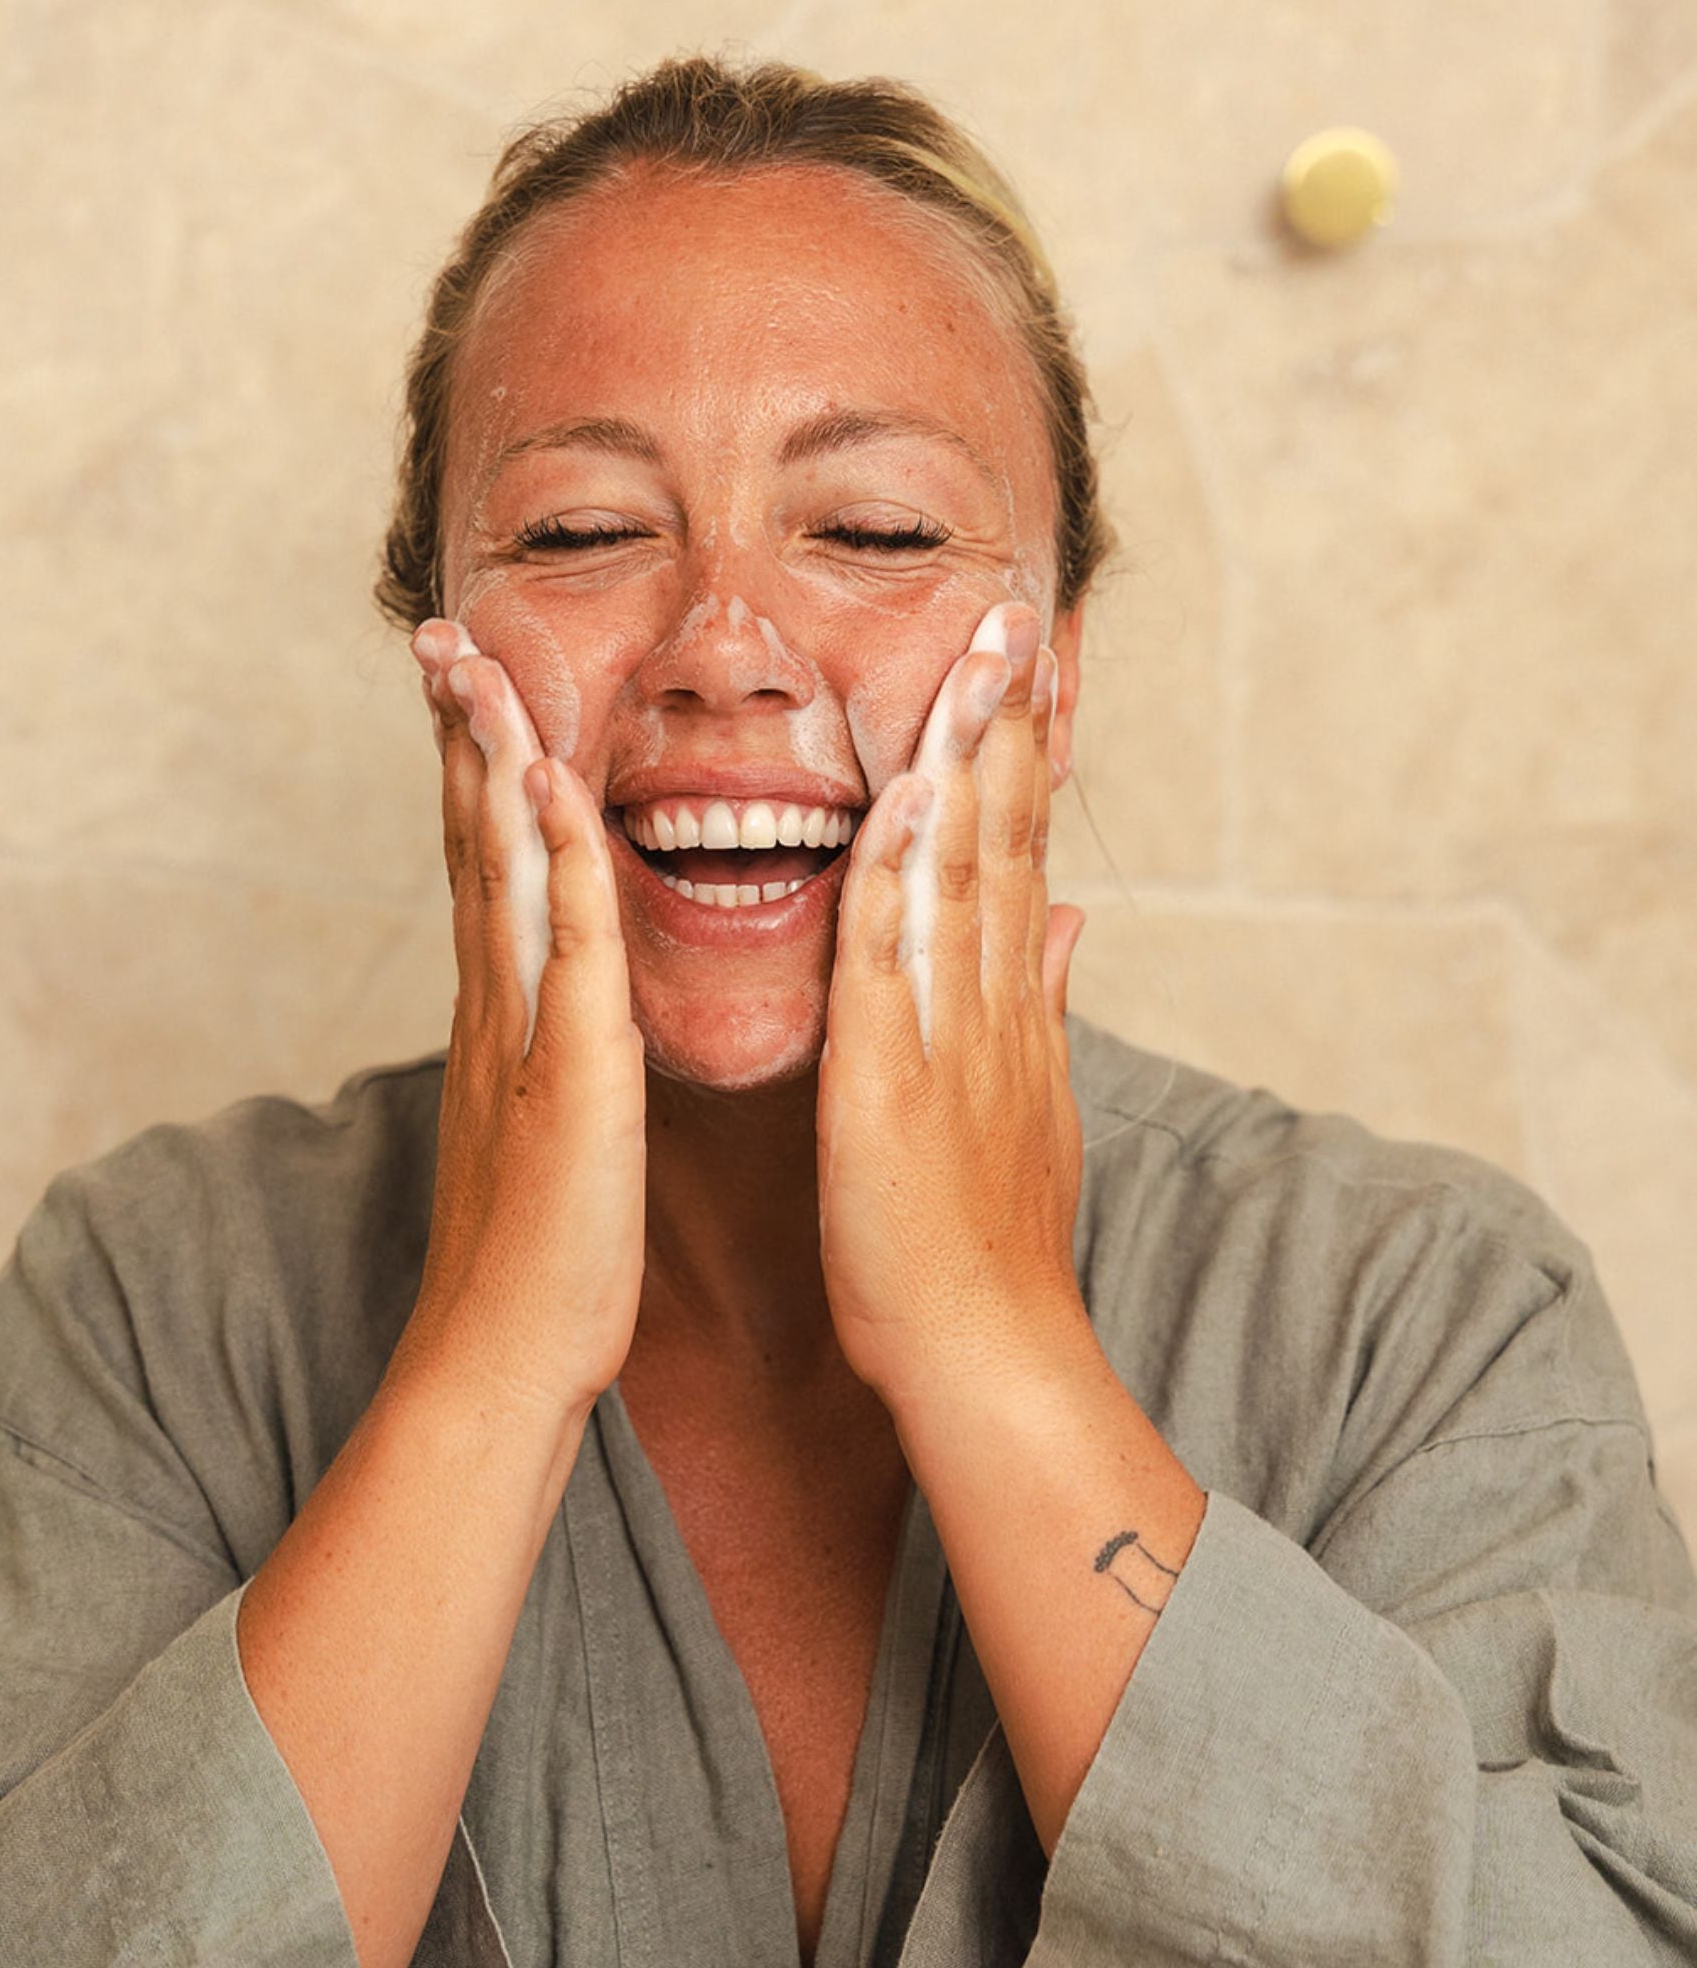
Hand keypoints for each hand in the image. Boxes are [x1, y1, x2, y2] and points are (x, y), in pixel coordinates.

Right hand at [391, 620, 645, 1422]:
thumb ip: (554, 1052)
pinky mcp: (567, 1076)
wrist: (505, 1364)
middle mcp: (499, 1005)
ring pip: (500, 870)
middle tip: (440, 634)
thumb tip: (566, 1008)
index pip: (486, 865)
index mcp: (506, 1015)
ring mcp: (524, 1033)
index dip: (473, 770)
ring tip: (472, 665)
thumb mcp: (551, 1125)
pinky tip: (546, 785)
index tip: (466, 684)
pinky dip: (552, 861)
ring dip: (487, 760)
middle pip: (473, 842)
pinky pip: (565, 949)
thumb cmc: (547, 1258)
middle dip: (458, 734)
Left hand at [816, 602, 1086, 1415]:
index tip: (1028, 664)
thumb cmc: (989, 1245)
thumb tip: (1075, 918)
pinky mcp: (892, 1070)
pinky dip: (901, 869)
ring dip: (973, 761)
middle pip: (1008, 834)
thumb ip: (1049, 1003)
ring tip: (983, 659)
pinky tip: (905, 797)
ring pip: (965, 868)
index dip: (1025, 755)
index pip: (1023, 852)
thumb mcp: (1035, 1107)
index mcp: (1011, 1005)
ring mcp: (950, 1029)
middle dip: (1014, 720)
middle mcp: (993, 999)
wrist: (989, 1354)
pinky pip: (894, 950)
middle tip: (1019, 612)